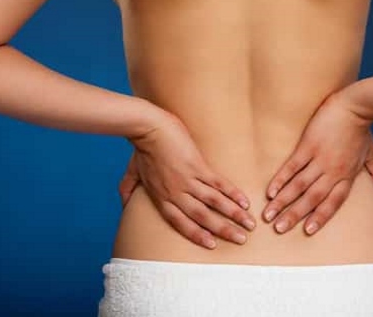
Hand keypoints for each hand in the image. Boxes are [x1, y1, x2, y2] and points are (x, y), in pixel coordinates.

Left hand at [122, 111, 255, 248]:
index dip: (198, 235)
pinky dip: (233, 193)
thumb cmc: (141, 148)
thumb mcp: (131, 173)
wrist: (148, 128)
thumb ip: (127, 189)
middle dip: (224, 230)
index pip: (182, 223)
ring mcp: (188, 180)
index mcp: (162, 198)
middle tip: (241, 240)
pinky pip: (219, 183)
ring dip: (234, 215)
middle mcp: (176, 194)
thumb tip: (124, 203)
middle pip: (203, 217)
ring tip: (249, 224)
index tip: (213, 245)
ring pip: (214, 203)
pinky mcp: (198, 166)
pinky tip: (245, 201)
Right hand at [262, 92, 372, 235]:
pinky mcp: (308, 145)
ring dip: (282, 202)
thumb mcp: (372, 153)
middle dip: (294, 215)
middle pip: (312, 199)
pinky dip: (281, 180)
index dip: (320, 217)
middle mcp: (333, 172)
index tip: (307, 231)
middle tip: (279, 230)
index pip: (333, 203)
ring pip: (299, 186)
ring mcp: (320, 159)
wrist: (357, 106)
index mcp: (347, 176)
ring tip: (268, 215)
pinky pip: (292, 167)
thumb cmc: (363, 129)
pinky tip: (270, 191)